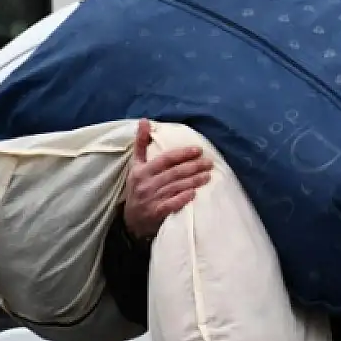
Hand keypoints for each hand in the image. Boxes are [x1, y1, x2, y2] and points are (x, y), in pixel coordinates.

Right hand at [123, 118, 213, 242]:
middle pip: (174, 172)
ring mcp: (152, 199)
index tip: (198, 150)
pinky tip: (194, 193)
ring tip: (208, 175)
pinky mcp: (157, 213)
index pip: (165, 159)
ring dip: (194, 181)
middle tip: (209, 162)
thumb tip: (144, 121)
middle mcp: (146, 184)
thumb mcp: (136, 165)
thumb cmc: (137, 188)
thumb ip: (141, 144)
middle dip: (194, 166)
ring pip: (176, 187)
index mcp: (142, 171)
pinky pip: (172, 204)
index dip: (182, 154)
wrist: (131, 220)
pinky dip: (183, 198)